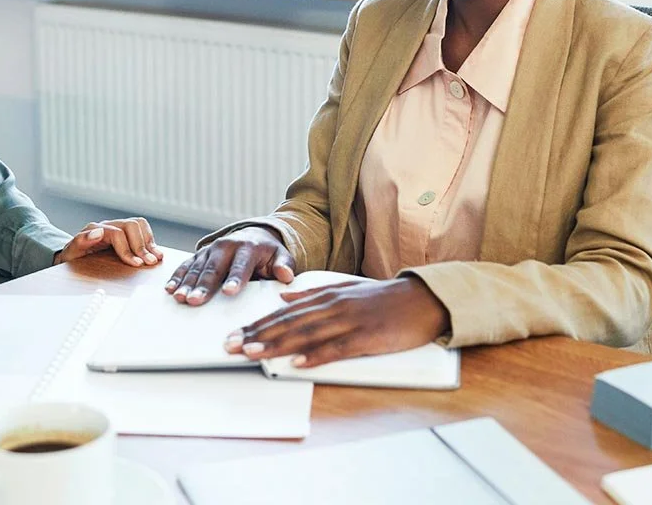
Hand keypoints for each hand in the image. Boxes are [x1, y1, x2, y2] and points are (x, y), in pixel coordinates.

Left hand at [53, 217, 162, 267]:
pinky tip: (155, 253)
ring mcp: (118, 228)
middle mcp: (108, 225)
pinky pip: (142, 230)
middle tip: (149, 263)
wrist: (72, 259)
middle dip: (141, 246)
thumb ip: (80, 242)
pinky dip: (150, 241)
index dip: (128, 249)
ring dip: (149, 241)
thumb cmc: (72, 259)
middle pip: (131, 225)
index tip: (137, 264)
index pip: (117, 233)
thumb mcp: (70, 253)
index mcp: (95, 229)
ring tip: (155, 258)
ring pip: (139, 224)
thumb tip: (98, 232)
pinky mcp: (126, 234)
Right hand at [164, 227, 294, 304]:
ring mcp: (211, 250)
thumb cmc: (268, 253)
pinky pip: (186, 265)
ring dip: (187, 283)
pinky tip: (170, 289)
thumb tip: (286, 275)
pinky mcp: (200, 254)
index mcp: (248, 248)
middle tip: (195, 301)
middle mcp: (227, 246)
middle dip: (204, 285)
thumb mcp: (281, 256)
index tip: (229, 292)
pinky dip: (177, 277)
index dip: (235, 278)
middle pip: (214, 268)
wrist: (254, 235)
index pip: (241, 265)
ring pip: (197, 268)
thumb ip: (285, 266)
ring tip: (180, 298)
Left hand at [223, 276, 449, 366]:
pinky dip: (315, 356)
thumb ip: (312, 294)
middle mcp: (332, 306)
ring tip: (253, 352)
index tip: (234, 334)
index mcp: (326, 296)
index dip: (257, 324)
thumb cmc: (382, 298)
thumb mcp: (343, 289)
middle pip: (288, 323)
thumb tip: (283, 298)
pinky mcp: (366, 338)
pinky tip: (297, 363)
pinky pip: (336, 348)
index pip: (284, 312)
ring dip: (277, 344)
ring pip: (306, 334)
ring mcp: (349, 321)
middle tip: (231, 345)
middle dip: (257, 335)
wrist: (420, 299)